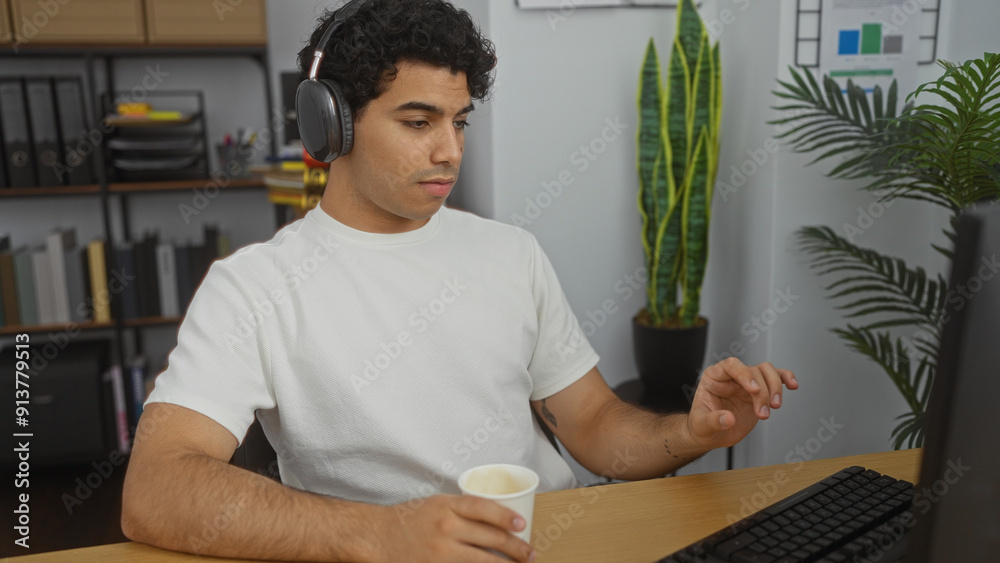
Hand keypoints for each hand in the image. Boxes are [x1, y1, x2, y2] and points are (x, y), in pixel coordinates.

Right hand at [375, 494, 536, 562]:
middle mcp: (447, 528)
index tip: (523, 525)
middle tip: (531, 554)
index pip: (484, 508)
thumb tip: (496, 518)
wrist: (379, 537)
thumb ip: (462, 509)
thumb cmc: (409, 519)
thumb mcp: (436, 503)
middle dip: (516, 548)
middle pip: (491, 538)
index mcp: (447, 506)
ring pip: (483, 561)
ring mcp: (442, 552)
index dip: (507, 517)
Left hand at [686, 358, 797, 449]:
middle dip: (763, 391)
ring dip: (776, 388)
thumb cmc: (702, 426)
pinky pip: (776, 378)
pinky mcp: (761, 392)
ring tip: (774, 407)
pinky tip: (792, 385)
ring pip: (767, 372)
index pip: (731, 365)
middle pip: (754, 370)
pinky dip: (786, 379)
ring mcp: (747, 383)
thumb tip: (728, 419)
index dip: (744, 374)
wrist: (712, 435)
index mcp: (714, 377)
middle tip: (763, 412)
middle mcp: (732, 377)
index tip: (754, 390)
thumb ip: (713, 421)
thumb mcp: (702, 426)